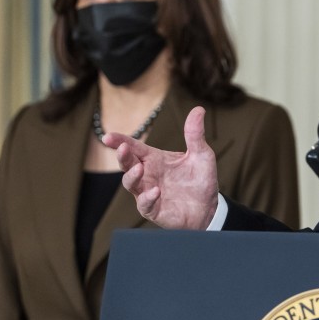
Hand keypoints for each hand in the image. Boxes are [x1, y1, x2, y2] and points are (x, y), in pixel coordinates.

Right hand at [103, 106, 218, 229]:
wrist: (209, 207)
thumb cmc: (200, 180)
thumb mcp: (201, 154)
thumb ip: (195, 134)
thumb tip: (198, 109)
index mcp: (155, 159)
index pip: (134, 148)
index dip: (120, 141)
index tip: (108, 137)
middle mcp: (148, 175)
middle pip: (128, 164)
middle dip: (122, 156)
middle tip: (123, 148)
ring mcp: (148, 193)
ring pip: (131, 184)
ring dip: (132, 176)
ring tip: (140, 168)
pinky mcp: (154, 210)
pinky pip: (145, 205)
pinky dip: (147, 198)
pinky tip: (155, 191)